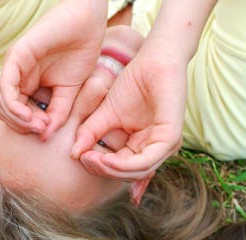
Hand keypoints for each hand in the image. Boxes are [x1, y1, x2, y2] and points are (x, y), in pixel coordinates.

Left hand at [0, 0, 105, 138]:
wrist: (87, 24)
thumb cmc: (80, 54)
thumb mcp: (69, 93)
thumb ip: (57, 114)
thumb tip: (44, 137)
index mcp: (26, 85)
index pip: (15, 115)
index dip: (27, 128)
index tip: (46, 131)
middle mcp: (16, 77)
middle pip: (4, 112)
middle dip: (21, 127)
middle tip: (42, 129)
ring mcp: (13, 67)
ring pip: (2, 103)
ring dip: (19, 121)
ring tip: (39, 124)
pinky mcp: (15, 57)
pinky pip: (5, 88)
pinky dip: (14, 107)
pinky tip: (29, 116)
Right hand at [72, 39, 185, 195]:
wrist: (153, 58)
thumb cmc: (134, 82)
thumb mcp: (105, 113)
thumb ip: (91, 135)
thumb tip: (74, 154)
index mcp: (145, 145)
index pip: (123, 168)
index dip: (101, 168)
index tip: (81, 158)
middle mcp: (158, 149)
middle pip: (130, 174)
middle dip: (104, 171)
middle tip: (84, 160)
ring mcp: (166, 144)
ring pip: (138, 172)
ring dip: (111, 170)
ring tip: (90, 159)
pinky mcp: (170, 136)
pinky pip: (147, 161)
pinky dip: (124, 164)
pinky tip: (106, 158)